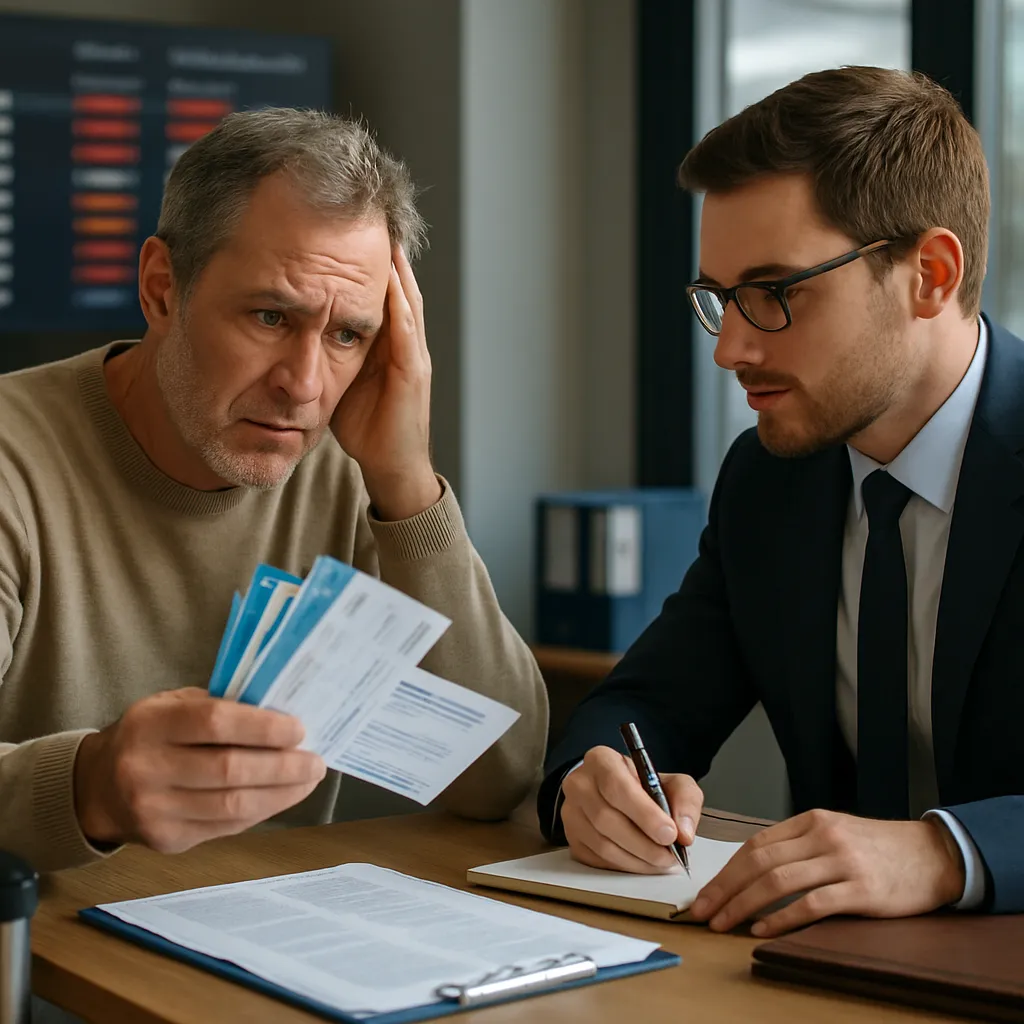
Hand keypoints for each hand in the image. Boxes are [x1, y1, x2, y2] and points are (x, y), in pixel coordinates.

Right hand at [73, 688, 325, 853]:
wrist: (98, 787)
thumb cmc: (151, 735)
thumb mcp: (173, 706)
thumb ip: (220, 707)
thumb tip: (284, 715)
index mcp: (149, 723)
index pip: (215, 723)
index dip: (262, 728)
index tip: (299, 729)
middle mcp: (145, 768)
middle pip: (229, 770)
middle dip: (282, 766)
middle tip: (315, 760)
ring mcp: (154, 810)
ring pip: (232, 805)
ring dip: (282, 793)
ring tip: (309, 779)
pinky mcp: (167, 840)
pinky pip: (227, 827)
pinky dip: (263, 811)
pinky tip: (283, 797)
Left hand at [331, 246, 440, 520]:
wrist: (391, 466)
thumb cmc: (366, 428)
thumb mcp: (340, 381)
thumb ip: (328, 353)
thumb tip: (294, 330)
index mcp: (389, 346)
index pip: (382, 296)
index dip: (371, 265)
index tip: (355, 233)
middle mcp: (406, 345)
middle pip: (400, 290)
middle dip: (388, 257)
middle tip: (375, 221)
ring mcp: (413, 357)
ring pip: (408, 303)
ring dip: (397, 271)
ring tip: (385, 239)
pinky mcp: (413, 374)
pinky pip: (408, 332)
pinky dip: (399, 305)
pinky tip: (389, 282)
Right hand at [560, 745, 703, 873]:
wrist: (618, 795)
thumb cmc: (645, 787)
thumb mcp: (673, 782)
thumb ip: (685, 800)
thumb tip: (684, 832)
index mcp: (601, 760)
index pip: (616, 786)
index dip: (644, 813)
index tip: (669, 833)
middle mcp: (579, 784)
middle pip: (606, 818)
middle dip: (643, 843)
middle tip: (669, 855)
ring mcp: (571, 813)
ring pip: (602, 844)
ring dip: (636, 859)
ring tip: (660, 861)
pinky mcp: (572, 839)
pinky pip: (597, 860)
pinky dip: (624, 867)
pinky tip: (642, 863)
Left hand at [689, 809, 965, 936]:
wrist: (933, 854)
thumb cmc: (879, 848)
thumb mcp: (835, 833)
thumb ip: (798, 846)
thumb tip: (753, 871)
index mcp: (810, 821)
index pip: (755, 845)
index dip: (726, 871)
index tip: (706, 893)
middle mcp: (822, 836)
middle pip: (759, 862)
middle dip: (725, 889)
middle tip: (703, 911)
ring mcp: (842, 861)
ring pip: (778, 881)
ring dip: (744, 905)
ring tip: (724, 924)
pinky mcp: (861, 889)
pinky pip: (811, 904)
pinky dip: (782, 918)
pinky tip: (763, 930)